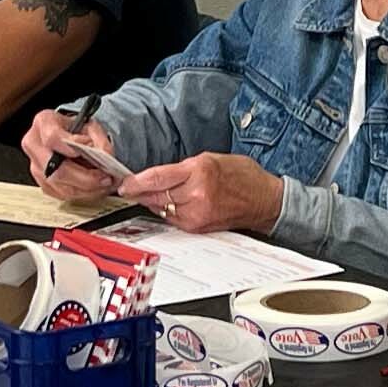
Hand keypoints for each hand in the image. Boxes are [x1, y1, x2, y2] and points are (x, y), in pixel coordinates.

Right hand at [22, 112, 132, 199]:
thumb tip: (105, 156)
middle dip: (86, 178)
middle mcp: (35, 145)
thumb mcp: (92, 126)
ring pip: (61, 186)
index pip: (52, 138)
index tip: (88, 149)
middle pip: (57, 170)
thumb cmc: (77, 129)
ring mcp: (36, 166)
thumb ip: (100, 140)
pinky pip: (61, 194)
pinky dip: (81, 194)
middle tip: (106, 177)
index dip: (70, 147)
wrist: (68, 135)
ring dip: (87, 189)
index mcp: (44, 123)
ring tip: (104, 184)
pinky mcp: (42, 182)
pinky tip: (95, 188)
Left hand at [123, 151, 282, 236]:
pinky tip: (168, 204)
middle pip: (156, 196)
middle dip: (140, 193)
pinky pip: (173, 219)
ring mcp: (197, 214)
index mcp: (199, 172)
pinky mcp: (198, 227)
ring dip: (152, 202)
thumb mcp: (211, 158)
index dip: (136, 182)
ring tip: (147, 195)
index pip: (158, 178)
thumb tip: (157, 176)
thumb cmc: (241, 176)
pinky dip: (167, 211)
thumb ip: (182, 168)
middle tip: (129, 188)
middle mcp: (196, 195)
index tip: (124, 183)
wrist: (263, 200)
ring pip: (162, 209)